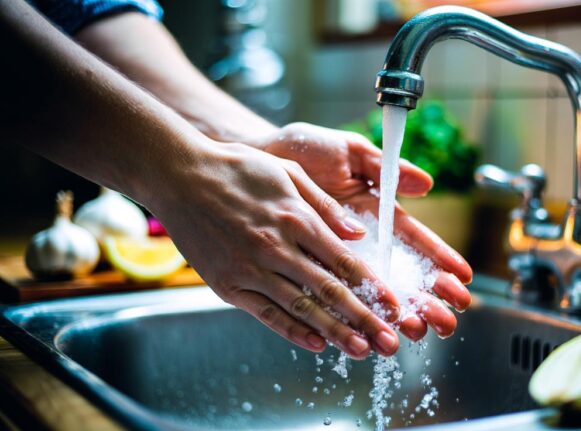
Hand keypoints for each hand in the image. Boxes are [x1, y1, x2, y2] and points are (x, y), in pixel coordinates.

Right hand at [147, 140, 402, 359]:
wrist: (178, 176)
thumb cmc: (237, 169)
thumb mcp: (288, 173)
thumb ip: (325, 206)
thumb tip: (358, 232)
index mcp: (296, 219)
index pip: (345, 262)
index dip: (374, 288)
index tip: (397, 307)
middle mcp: (276, 248)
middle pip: (329, 291)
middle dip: (365, 319)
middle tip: (390, 343)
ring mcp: (250, 270)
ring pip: (301, 308)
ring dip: (335, 332)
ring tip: (362, 351)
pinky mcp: (227, 285)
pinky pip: (266, 314)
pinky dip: (292, 331)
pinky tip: (317, 344)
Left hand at [257, 123, 472, 340]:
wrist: (258, 158)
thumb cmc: (304, 151)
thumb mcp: (349, 152)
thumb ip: (385, 168)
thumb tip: (426, 183)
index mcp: (377, 212)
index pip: (415, 240)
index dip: (440, 259)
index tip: (462, 278)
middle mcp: (363, 240)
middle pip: (403, 275)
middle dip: (428, 299)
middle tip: (448, 320)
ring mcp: (337, 257)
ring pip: (375, 293)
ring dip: (397, 314)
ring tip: (416, 332)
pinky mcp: (310, 269)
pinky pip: (333, 297)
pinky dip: (352, 317)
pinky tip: (369, 335)